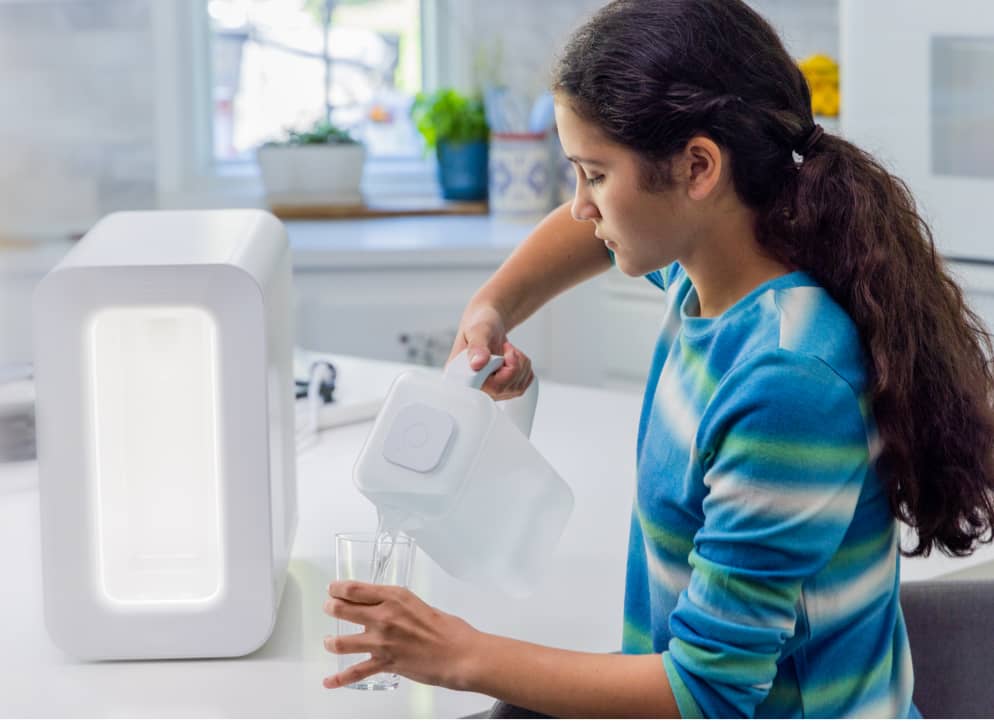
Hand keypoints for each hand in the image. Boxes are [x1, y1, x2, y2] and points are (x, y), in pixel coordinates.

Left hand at [322, 581, 482, 690]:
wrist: (460, 654)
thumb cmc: (448, 629)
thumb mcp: (418, 604)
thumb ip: (397, 605)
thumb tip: (384, 609)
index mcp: (394, 597)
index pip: (354, 589)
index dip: (337, 589)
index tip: (333, 589)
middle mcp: (383, 616)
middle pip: (342, 609)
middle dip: (331, 608)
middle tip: (329, 608)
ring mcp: (382, 641)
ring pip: (341, 642)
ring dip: (331, 642)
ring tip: (329, 641)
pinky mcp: (385, 663)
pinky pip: (355, 672)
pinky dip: (339, 679)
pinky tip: (329, 681)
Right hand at [449, 302, 533, 400]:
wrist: (489, 323)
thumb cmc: (480, 324)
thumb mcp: (478, 330)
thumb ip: (477, 346)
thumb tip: (477, 365)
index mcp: (460, 376)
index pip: (483, 389)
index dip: (501, 372)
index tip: (505, 349)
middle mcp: (474, 387)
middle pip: (502, 390)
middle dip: (513, 365)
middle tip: (508, 348)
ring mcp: (490, 391)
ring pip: (516, 389)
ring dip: (521, 366)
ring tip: (509, 351)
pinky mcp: (504, 389)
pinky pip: (524, 387)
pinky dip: (525, 370)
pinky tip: (514, 359)